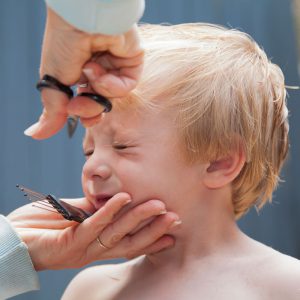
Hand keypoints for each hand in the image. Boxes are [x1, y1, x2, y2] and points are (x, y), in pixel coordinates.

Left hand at [8, 194, 177, 270]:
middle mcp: (93, 251)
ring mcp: (82, 249)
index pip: (130, 242)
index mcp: (97, 245)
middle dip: (154, 230)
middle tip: (175, 217)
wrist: (11, 240)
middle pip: (130, 242)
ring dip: (138, 218)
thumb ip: (94, 209)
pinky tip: (123, 198)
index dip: (152, 238)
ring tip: (157, 205)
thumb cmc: (42, 226)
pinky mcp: (68, 243)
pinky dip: (109, 211)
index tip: (173, 230)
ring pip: (116, 234)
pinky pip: (93, 225)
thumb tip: (115, 197)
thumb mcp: (75, 216)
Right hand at [25, 7, 143, 138]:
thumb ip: (52, 111)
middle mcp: (99, 72)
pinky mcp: (131, 62)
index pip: (85, 103)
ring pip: (112, 97)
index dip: (82, 113)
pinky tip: (100, 69)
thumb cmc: (64, 43)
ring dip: (98, 91)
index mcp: (80, 74)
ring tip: (88, 73)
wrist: (82, 19)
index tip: (74, 114)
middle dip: (89, 109)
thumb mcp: (54, 81)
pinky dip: (112, 84)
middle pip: (100, 105)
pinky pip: (126, 86)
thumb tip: (36, 134)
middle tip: (78, 104)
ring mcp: (116, 67)